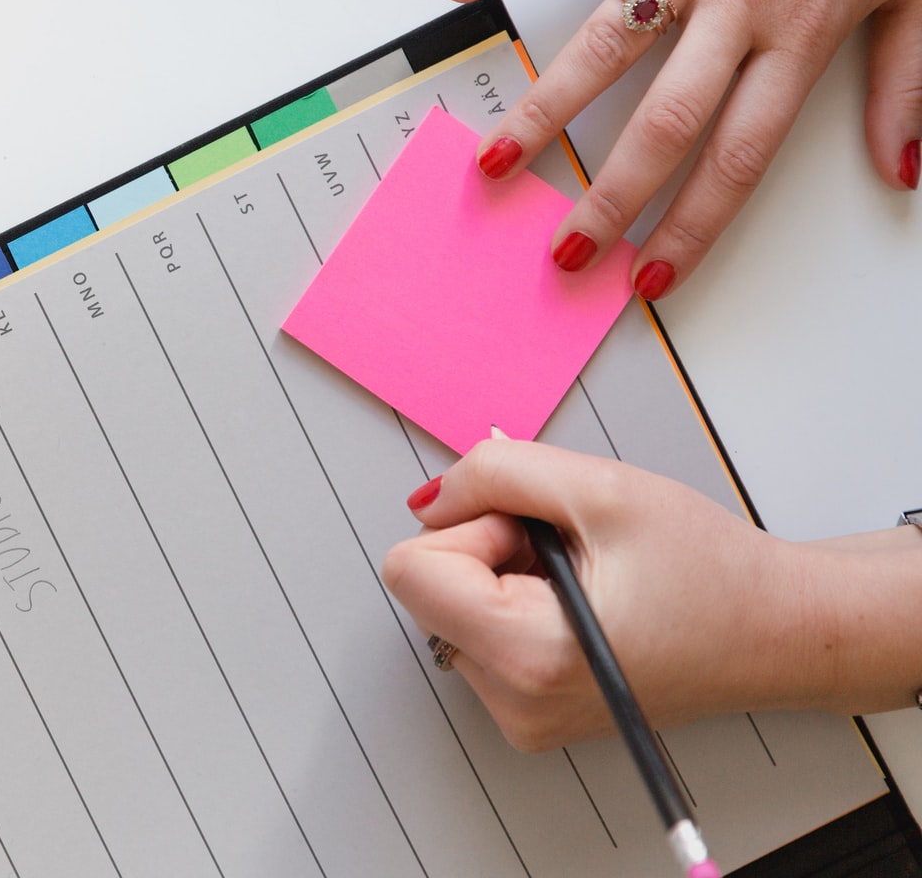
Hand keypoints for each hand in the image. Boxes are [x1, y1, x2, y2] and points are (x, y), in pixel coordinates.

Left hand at [381, 440, 821, 751]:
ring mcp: (520, 716)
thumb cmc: (712, 570)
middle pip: (426, 588)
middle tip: (572, 554)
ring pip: (450, 606)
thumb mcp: (600, 487)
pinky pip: (478, 632)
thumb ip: (495, 474)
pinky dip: (518, 603)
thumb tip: (429, 498)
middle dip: (488, 549)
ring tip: (588, 580)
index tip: (537, 532)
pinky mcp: (528, 712)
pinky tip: (583, 605)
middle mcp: (514, 703)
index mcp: (528, 657)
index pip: (411, 570)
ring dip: (505, 575)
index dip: (470, 528)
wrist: (780, 632)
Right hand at [440, 0, 921, 299]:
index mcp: (805, 27)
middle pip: (661, 122)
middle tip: (561, 248)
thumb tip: (900, 167)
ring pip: (604, 46)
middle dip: (605, 200)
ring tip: (498, 157)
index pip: (739, 155)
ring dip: (544, 111)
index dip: (691, 227)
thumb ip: (905, 82)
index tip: (649, 276)